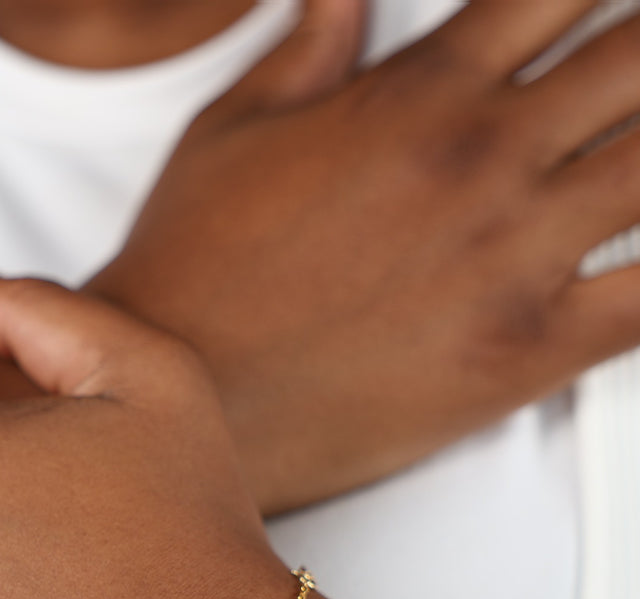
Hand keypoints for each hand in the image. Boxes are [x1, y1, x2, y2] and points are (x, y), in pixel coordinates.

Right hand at [92, 0, 639, 511]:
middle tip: (630, 76)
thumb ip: (312, 48)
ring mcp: (513, 259)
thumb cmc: (190, 279)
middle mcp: (481, 162)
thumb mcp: (230, 131)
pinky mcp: (524, 356)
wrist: (173, 392)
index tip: (588, 13)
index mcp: (419, 96)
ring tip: (629, 154)